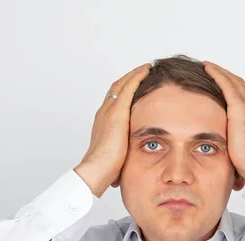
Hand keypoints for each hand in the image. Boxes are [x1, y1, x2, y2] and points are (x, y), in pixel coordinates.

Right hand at [75, 63, 151, 196]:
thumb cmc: (105, 169)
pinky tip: (147, 70)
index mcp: (103, 123)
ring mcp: (109, 110)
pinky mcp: (117, 111)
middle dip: (129, 78)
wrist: (97, 169)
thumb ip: (122, 155)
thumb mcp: (117, 158)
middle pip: (117, 88)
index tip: (134, 85)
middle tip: (142, 71)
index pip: (114, 101)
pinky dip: (137, 76)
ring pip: (122, 84)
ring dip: (134, 74)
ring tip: (146, 67)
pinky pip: (128, 86)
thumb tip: (125, 167)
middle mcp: (104, 113)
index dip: (124, 91)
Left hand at [202, 61, 244, 181]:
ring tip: (207, 66)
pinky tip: (207, 69)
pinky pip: (226, 84)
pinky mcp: (240, 107)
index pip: (242, 96)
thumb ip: (232, 142)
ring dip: (220, 71)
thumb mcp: (239, 149)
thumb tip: (223, 149)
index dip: (231, 86)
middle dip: (225, 75)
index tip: (220, 82)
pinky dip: (217, 74)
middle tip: (211, 68)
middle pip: (238, 84)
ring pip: (233, 80)